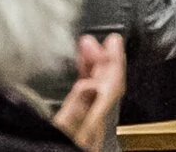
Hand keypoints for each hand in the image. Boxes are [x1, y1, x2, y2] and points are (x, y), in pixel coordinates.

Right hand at [54, 34, 126, 149]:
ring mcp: (87, 132)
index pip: (111, 87)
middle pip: (106, 89)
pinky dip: (82, 87)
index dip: (114, 61)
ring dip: (92, 73)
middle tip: (92, 41)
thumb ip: (76, 112)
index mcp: (95, 124)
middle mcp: (95, 127)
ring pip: (96, 96)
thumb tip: (92, 83)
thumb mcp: (61, 135)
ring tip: (84, 53)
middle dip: (102, 63)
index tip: (113, 39)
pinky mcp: (76, 136)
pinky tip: (77, 83)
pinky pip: (85, 104)